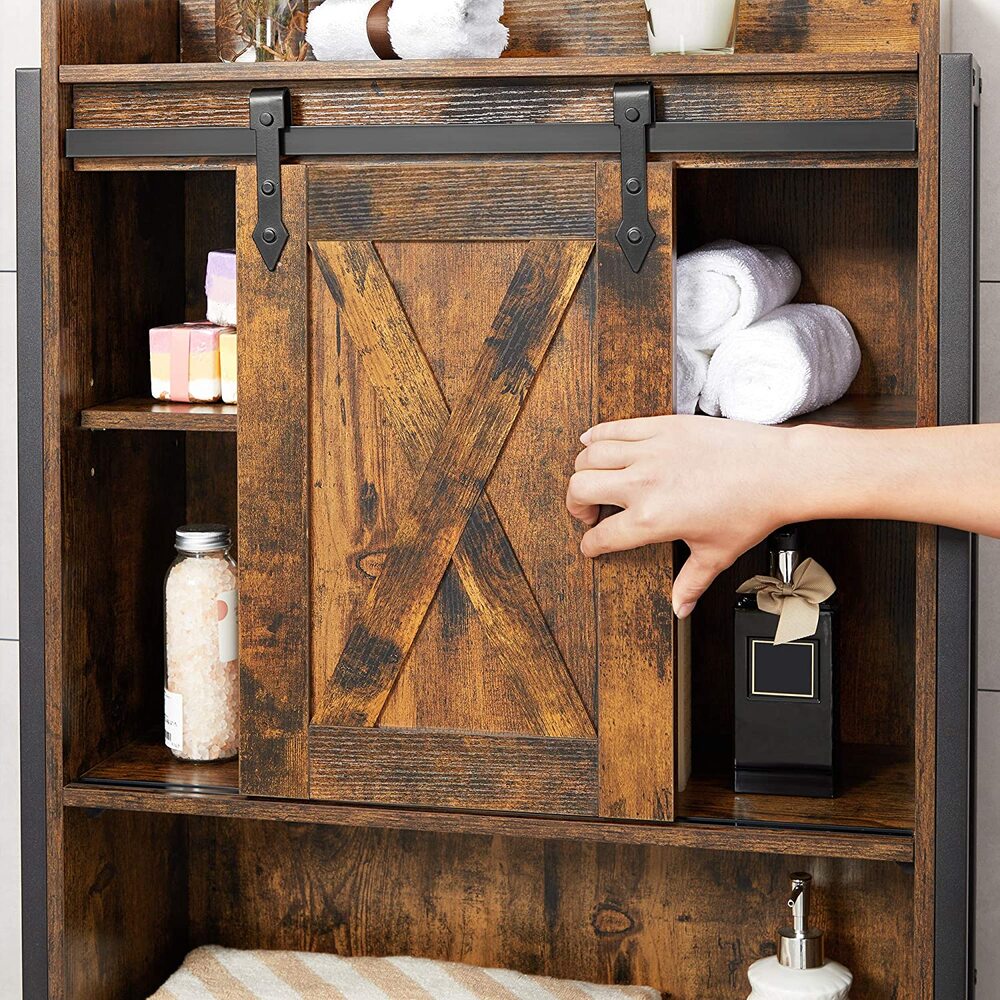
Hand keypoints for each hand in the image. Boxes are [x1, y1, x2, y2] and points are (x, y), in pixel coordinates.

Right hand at [566, 415, 798, 617]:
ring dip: (584, 470)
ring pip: (590, 455)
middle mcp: (643, 484)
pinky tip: (592, 442)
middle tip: (589, 512)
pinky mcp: (661, 426)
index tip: (591, 543)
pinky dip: (596, 435)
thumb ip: (690, 583)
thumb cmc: (751, 512)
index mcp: (652, 521)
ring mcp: (650, 451)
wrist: (778, 470)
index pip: (601, 535)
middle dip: (576, 505)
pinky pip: (614, 428)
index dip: (590, 544)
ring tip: (593, 479)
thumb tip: (679, 608)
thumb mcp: (716, 555)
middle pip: (580, 488)